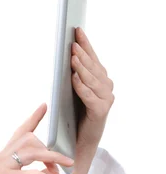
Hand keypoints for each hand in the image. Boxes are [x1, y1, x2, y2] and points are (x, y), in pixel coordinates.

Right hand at [0, 103, 73, 173]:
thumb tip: (54, 171)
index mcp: (1, 160)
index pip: (18, 134)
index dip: (33, 119)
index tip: (44, 106)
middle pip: (27, 138)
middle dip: (49, 147)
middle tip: (64, 161)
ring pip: (30, 150)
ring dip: (52, 157)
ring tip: (67, 166)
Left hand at [71, 27, 114, 146]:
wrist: (78, 142)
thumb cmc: (74, 115)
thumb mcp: (73, 91)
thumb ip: (74, 75)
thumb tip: (66, 54)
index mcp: (100, 80)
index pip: (92, 58)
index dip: (86, 44)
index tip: (77, 30)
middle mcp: (106, 88)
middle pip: (93, 67)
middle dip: (83, 53)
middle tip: (73, 41)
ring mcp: (105, 100)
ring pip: (92, 80)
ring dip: (82, 68)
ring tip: (73, 57)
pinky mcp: (100, 112)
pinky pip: (89, 97)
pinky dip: (82, 87)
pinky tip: (74, 78)